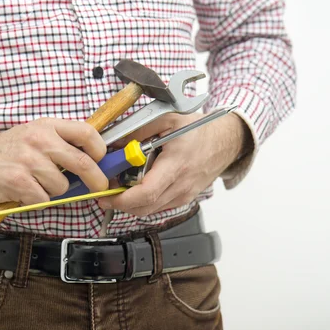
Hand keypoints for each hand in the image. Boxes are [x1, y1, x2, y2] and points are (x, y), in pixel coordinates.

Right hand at [0, 118, 107, 204]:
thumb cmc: (8, 150)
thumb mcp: (35, 134)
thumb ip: (61, 142)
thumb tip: (93, 161)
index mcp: (48, 126)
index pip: (87, 133)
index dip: (100, 150)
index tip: (102, 162)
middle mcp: (40, 140)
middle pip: (83, 163)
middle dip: (96, 180)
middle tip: (98, 187)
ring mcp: (29, 161)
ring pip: (62, 186)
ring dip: (54, 191)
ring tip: (37, 183)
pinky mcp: (18, 181)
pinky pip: (44, 199)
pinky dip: (37, 200)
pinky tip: (24, 191)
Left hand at [97, 111, 250, 216]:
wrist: (226, 140)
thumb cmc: (199, 129)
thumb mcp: (167, 119)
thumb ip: (138, 131)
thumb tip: (114, 143)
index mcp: (177, 165)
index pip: (147, 192)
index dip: (122, 199)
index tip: (106, 194)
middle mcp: (181, 185)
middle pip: (144, 207)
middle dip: (119, 203)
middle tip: (104, 192)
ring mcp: (183, 195)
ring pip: (149, 210)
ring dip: (129, 203)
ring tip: (116, 187)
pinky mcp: (183, 198)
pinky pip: (158, 206)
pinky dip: (142, 201)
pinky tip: (134, 187)